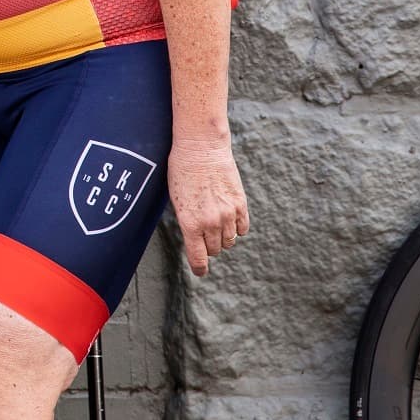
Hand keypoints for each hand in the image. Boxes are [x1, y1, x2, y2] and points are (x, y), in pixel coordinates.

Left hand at [167, 135, 248, 276]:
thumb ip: (187, 222)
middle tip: (203, 234)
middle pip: (215, 250)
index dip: (200, 267)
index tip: (200, 271)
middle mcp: (210, 223)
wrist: (200, 147)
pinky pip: (242, 228)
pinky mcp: (241, 204)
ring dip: (223, 237)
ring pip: (229, 241)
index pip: (199, 258)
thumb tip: (195, 240)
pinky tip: (229, 218)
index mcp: (190, 224)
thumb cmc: (181, 171)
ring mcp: (228, 214)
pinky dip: (237, 228)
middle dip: (209, 246)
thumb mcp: (176, 200)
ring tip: (215, 222)